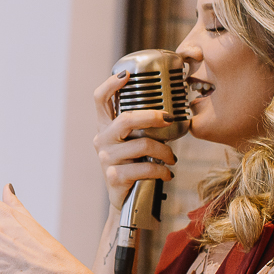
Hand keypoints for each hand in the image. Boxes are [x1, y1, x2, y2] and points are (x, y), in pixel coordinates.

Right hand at [93, 72, 176, 209]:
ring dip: (164, 151)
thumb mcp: (132, 142)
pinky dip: (162, 170)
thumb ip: (140, 126)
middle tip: (169, 118)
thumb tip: (169, 107)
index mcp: (105, 127)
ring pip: (142, 145)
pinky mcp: (114, 177)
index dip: (111, 84)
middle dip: (152, 116)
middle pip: (126, 119)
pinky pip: (145, 168)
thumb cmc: (134, 165)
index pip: (100, 99)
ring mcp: (107, 158)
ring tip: (172, 157)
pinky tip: (168, 173)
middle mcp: (102, 140)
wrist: (126, 200)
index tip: (127, 73)